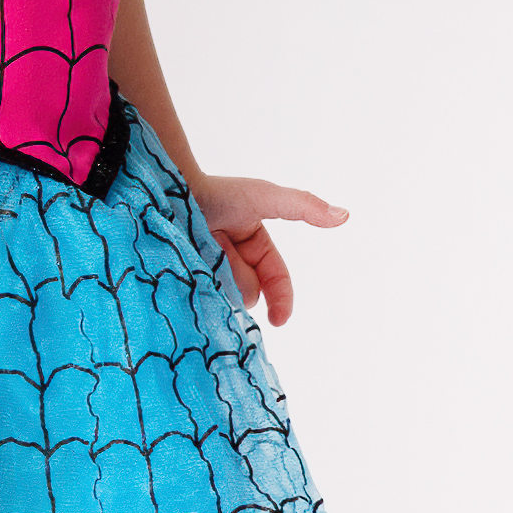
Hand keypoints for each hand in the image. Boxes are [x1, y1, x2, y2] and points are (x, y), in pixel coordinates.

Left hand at [187, 173, 347, 324]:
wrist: (168, 191)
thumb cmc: (218, 192)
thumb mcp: (266, 198)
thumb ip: (303, 207)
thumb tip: (344, 216)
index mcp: (254, 243)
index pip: (275, 277)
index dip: (281, 299)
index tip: (279, 321)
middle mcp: (232, 257)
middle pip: (248, 290)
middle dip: (239, 279)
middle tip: (218, 251)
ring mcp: (207, 268)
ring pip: (225, 296)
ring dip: (217, 281)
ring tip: (200, 253)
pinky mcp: (185, 278)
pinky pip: (202, 298)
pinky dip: (199, 289)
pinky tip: (191, 271)